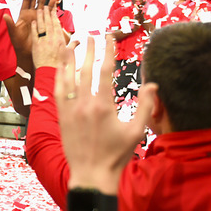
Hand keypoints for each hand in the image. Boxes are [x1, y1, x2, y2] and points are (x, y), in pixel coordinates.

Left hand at [4, 0, 52, 57]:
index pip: (26, 0)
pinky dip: (52, 5)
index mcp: (23, 14)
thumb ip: (10, 24)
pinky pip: (49, 12)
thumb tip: (4, 16)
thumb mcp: (13, 33)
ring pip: (42, 3)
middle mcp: (31, 14)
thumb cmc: (18, 43)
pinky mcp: (44, 22)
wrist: (27, 51)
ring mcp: (38, 17)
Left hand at [31, 6, 68, 68]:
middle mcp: (52, 38)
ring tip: (39, 10)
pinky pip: (35, 34)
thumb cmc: (60, 64)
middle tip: (45, 6)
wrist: (50, 72)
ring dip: (40, 17)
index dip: (54, 15)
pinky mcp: (36, 45)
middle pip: (49, 23)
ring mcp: (43, 41)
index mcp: (60, 39)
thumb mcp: (68, 54)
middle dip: (47, 13)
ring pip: (42, 26)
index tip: (53, 9)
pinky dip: (34, 27)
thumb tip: (78, 41)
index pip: (57, 24)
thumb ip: (73, 45)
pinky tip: (33, 22)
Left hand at [55, 35, 156, 193]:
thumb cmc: (117, 155)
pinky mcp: (62, 117)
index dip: (107, 51)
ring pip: (67, 78)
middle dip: (89, 50)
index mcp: (103, 106)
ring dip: (68, 59)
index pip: (105, 70)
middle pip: (85, 70)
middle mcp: (84, 104)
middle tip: (91, 35)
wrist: (92, 175)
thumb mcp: (137, 131)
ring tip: (70, 43)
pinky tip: (60, 68)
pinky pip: (58, 92)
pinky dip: (59, 77)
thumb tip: (152, 84)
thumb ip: (145, 106)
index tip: (108, 37)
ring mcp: (70, 110)